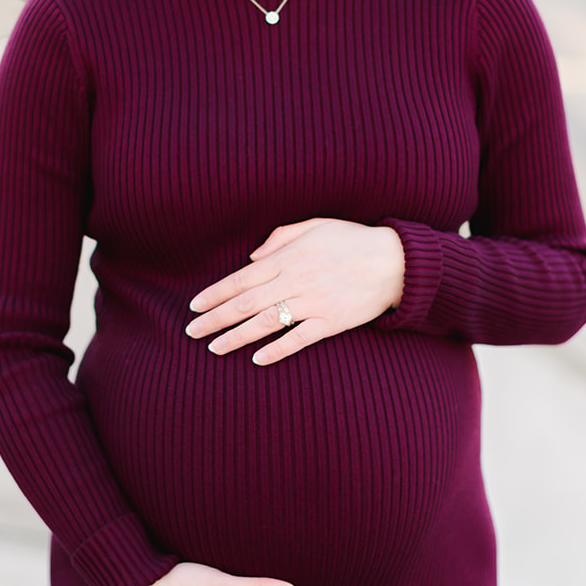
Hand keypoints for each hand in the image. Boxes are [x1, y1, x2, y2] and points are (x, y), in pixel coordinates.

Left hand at [185, 217, 404, 365]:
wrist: (395, 261)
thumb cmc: (352, 240)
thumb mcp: (315, 225)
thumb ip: (280, 238)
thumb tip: (252, 257)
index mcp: (289, 257)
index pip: (242, 278)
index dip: (215, 293)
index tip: (194, 305)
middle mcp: (296, 280)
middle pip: (246, 303)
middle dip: (215, 318)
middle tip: (191, 331)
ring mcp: (313, 303)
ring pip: (266, 323)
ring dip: (236, 337)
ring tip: (214, 348)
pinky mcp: (331, 322)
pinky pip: (299, 339)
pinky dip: (277, 349)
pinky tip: (257, 359)